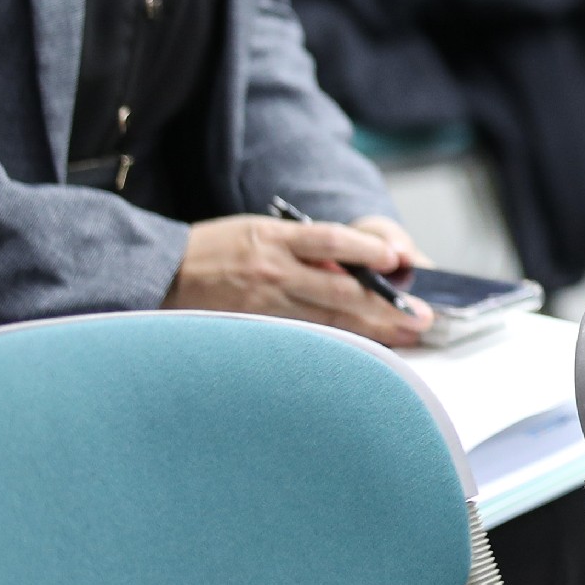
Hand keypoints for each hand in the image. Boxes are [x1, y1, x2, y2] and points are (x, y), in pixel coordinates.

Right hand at [164, 214, 432, 347]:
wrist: (161, 272)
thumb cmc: (218, 248)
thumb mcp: (262, 231)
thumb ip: (306, 248)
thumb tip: (357, 268)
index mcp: (276, 238)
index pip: (331, 240)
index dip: (366, 251)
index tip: (396, 260)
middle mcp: (272, 271)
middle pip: (339, 291)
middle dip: (385, 306)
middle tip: (422, 318)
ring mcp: (263, 304)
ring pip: (327, 321)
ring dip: (370, 330)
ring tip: (405, 336)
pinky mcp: (254, 328)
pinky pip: (302, 337)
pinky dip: (335, 344)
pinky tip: (362, 352)